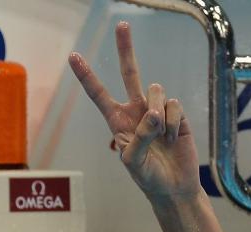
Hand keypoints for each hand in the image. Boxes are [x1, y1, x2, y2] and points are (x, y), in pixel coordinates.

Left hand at [69, 21, 200, 200]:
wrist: (174, 187)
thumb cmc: (148, 177)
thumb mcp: (133, 162)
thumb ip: (139, 137)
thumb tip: (153, 114)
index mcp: (117, 121)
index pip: (99, 94)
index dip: (87, 76)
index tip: (73, 56)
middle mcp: (135, 111)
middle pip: (129, 73)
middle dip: (125, 49)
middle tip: (121, 25)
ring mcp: (156, 111)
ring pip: (155, 90)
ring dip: (157, 112)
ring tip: (161, 136)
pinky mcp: (176, 115)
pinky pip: (174, 105)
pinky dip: (174, 123)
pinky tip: (174, 139)